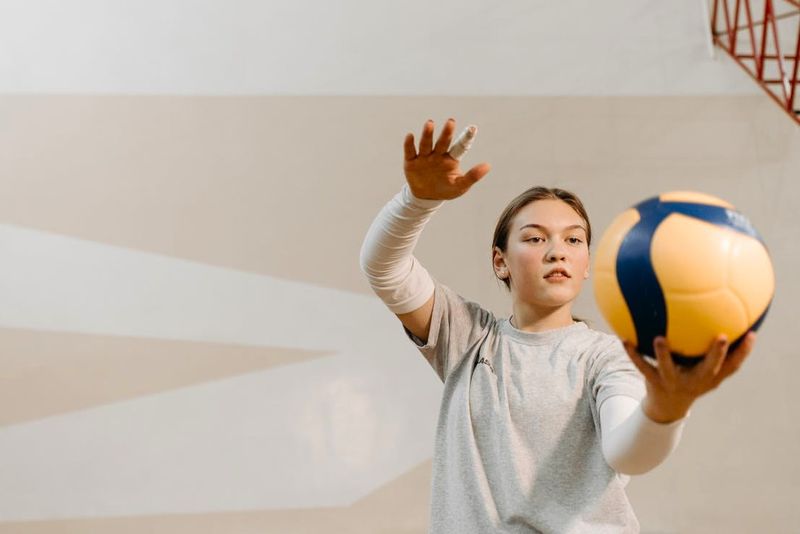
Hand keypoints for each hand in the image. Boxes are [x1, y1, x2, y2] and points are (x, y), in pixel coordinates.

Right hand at [403, 118, 490, 200]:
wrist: (426, 197)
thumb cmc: (446, 189)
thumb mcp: (460, 186)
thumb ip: (473, 176)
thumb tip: (488, 165)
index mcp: (451, 159)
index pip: (460, 147)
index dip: (466, 137)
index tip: (473, 128)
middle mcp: (438, 154)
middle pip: (443, 142)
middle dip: (446, 133)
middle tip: (451, 122)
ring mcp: (424, 157)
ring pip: (426, 144)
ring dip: (427, 134)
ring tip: (430, 124)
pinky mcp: (411, 162)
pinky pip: (410, 151)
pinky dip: (409, 144)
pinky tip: (410, 136)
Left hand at [623, 332, 756, 422]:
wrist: (667, 407)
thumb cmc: (691, 378)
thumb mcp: (705, 369)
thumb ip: (716, 349)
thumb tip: (726, 316)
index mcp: (710, 377)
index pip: (732, 366)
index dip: (743, 352)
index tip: (751, 334)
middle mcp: (695, 381)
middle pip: (709, 368)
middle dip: (716, 354)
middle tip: (721, 337)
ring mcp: (673, 382)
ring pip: (669, 368)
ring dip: (664, 354)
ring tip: (659, 338)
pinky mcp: (653, 381)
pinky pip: (641, 366)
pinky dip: (633, 353)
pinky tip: (624, 339)